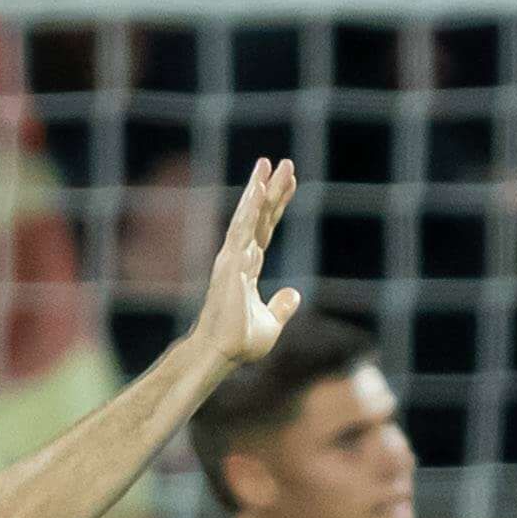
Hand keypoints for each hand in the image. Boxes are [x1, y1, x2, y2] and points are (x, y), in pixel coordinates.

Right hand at [189, 157, 302, 365]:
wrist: (222, 353)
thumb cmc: (240, 342)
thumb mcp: (271, 323)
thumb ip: (281, 307)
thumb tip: (294, 294)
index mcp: (248, 267)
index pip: (266, 229)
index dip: (277, 206)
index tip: (289, 183)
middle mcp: (239, 258)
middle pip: (259, 216)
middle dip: (271, 189)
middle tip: (284, 163)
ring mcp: (233, 259)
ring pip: (248, 217)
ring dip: (258, 190)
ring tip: (268, 165)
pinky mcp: (230, 264)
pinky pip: (242, 231)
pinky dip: (250, 210)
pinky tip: (257, 190)